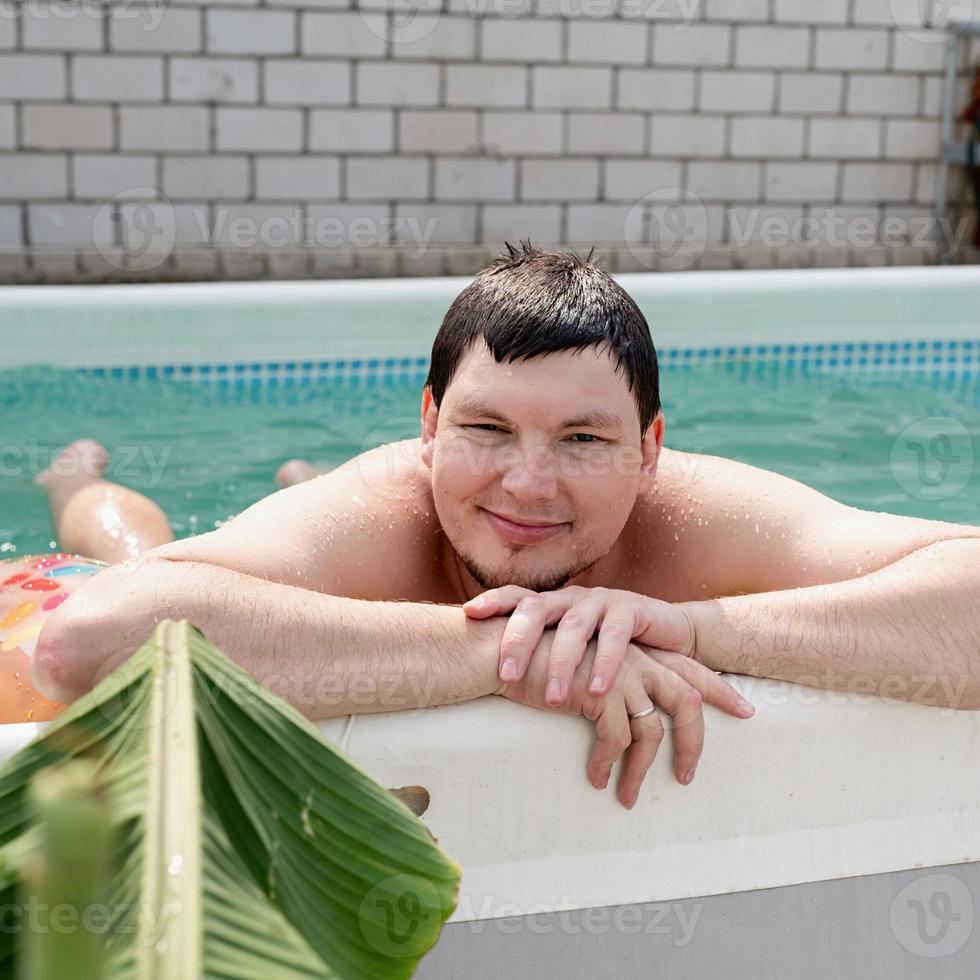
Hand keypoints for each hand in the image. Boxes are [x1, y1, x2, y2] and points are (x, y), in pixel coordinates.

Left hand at [464, 584, 703, 706]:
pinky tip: (598, 689)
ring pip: (574, 627)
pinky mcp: (632, 610)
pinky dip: (606, 662)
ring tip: (552, 698)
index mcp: (552, 605)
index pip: (517, 597)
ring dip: (562, 663)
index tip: (469, 613)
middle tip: (507, 677)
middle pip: (537, 610)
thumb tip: (490, 678)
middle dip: (519, 641)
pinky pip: (616, 636)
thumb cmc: (607, 647)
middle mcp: (571, 598)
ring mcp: (601, 601)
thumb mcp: (572, 649)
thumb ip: (540, 655)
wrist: (667, 636)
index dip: (493, 600)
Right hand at [497, 635, 753, 807]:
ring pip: (652, 731)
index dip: (719, 689)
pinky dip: (608, 764)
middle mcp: (635, 659)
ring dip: (640, 771)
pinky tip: (594, 778)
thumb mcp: (582, 669)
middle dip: (694, 742)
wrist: (503, 650)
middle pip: (686, 702)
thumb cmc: (537, 661)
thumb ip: (610, 682)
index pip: (689, 669)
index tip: (747, 709)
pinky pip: (617, 739)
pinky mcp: (600, 692)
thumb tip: (628, 718)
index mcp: (635, 651)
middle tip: (688, 777)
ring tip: (628, 798)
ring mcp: (620, 674)